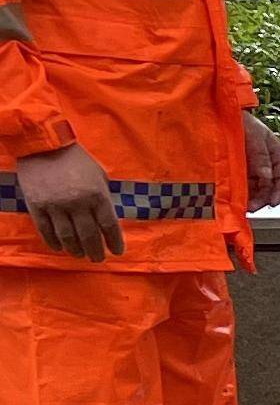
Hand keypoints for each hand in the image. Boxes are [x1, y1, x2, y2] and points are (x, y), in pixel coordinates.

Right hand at [14, 142, 117, 258]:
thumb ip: (103, 197)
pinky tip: (61, 248)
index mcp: (97, 195)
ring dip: (76, 250)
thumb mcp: (99, 175)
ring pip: (68, 237)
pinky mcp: (36, 206)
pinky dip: (54, 243)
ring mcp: (55, 206)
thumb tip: (107, 220)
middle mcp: (77, 203)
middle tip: (98, 259)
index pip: (109, 226)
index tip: (117, 252)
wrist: (43, 145)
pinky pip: (46, 231)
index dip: (114, 242)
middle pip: (89, 236)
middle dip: (96, 251)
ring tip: (81, 255)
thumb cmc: (76, 159)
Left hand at [241, 110, 279, 211]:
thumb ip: (261, 156)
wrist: (218, 111)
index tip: (273, 202)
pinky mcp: (238, 170)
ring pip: (257, 189)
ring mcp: (252, 168)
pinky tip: (235, 199)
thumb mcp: (254, 135)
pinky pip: (244, 186)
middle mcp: (266, 163)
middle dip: (263, 198)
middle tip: (252, 207)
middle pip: (270, 187)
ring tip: (242, 206)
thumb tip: (267, 178)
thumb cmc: (240, 120)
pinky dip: (242, 194)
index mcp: (276, 154)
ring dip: (252, 199)